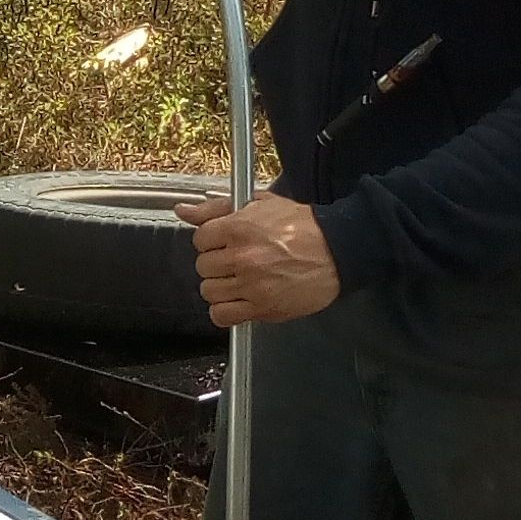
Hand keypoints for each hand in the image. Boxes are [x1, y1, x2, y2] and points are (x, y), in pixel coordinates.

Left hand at [177, 191, 340, 327]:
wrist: (337, 250)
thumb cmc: (302, 226)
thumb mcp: (259, 204)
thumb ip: (216, 209)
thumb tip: (183, 211)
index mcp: (238, 229)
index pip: (200, 239)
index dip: (212, 241)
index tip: (224, 243)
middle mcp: (242, 258)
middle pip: (203, 266)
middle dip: (217, 263)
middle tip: (236, 261)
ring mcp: (251, 285)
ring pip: (209, 291)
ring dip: (220, 286)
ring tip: (238, 280)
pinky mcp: (262, 307)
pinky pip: (222, 315)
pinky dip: (224, 310)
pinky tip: (237, 300)